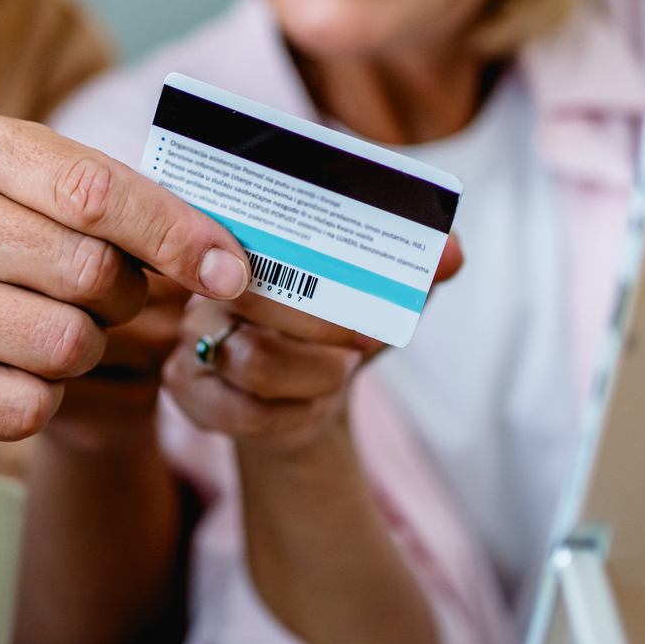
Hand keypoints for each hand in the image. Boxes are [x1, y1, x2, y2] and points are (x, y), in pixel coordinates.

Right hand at [0, 115, 250, 456]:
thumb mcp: (45, 195)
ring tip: (51, 331)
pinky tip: (11, 372)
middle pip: (88, 270)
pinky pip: (28, 406)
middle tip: (105, 299)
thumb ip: (130, 207)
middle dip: (124, 296)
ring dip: (84, 350)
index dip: (175, 234)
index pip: (95, 191)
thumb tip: (228, 262)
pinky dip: (43, 399)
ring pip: (65, 344)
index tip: (229, 269)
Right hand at [162, 234, 464, 457]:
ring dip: (316, 376)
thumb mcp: (380, 296)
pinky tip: (312, 408)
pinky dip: (294, 416)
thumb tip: (455, 254)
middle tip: (362, 342)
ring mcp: (194, 338)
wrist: (304, 400)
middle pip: (253, 298)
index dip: (309, 255)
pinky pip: (244, 412)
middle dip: (322, 326)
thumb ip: (416, 269)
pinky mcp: (189, 391)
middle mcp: (208, 281)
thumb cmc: (338, 330)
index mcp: (248, 239)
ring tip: (341, 372)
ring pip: (255, 362)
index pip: (256, 227)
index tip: (352, 281)